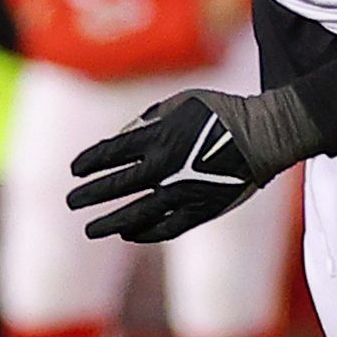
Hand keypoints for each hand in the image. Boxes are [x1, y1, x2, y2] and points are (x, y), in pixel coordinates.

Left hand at [67, 87, 317, 241]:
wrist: (265, 136)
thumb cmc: (222, 112)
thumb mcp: (181, 102)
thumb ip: (149, 119)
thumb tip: (123, 138)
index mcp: (156, 137)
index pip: (109, 154)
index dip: (88, 163)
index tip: (75, 171)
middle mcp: (164, 167)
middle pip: (116, 186)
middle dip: (89, 195)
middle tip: (71, 202)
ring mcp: (182, 192)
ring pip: (136, 214)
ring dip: (110, 222)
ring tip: (90, 230)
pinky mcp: (201, 210)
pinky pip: (167, 227)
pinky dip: (145, 233)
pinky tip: (129, 235)